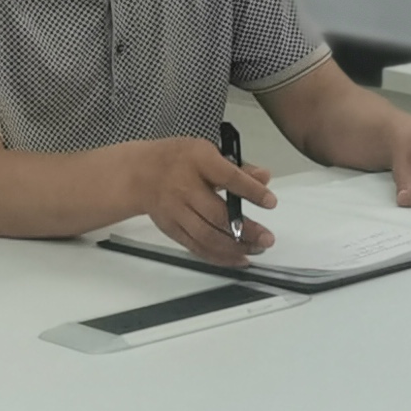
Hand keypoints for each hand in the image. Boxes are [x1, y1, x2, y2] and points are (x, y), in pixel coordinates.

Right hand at [128, 136, 275, 264]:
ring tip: (257, 249)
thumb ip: (238, 167)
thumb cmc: (179, 160)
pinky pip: (196, 247)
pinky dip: (219, 257)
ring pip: (207, 236)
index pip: (228, 177)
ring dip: (235, 247)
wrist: (140, 173)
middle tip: (267, 238)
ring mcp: (176, 211)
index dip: (251, 191)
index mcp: (198, 161)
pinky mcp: (172, 229)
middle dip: (246, 229)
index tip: (270, 202)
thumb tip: (265, 178)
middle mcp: (185, 188)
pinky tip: (238, 258)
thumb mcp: (208, 152)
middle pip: (217, 214)